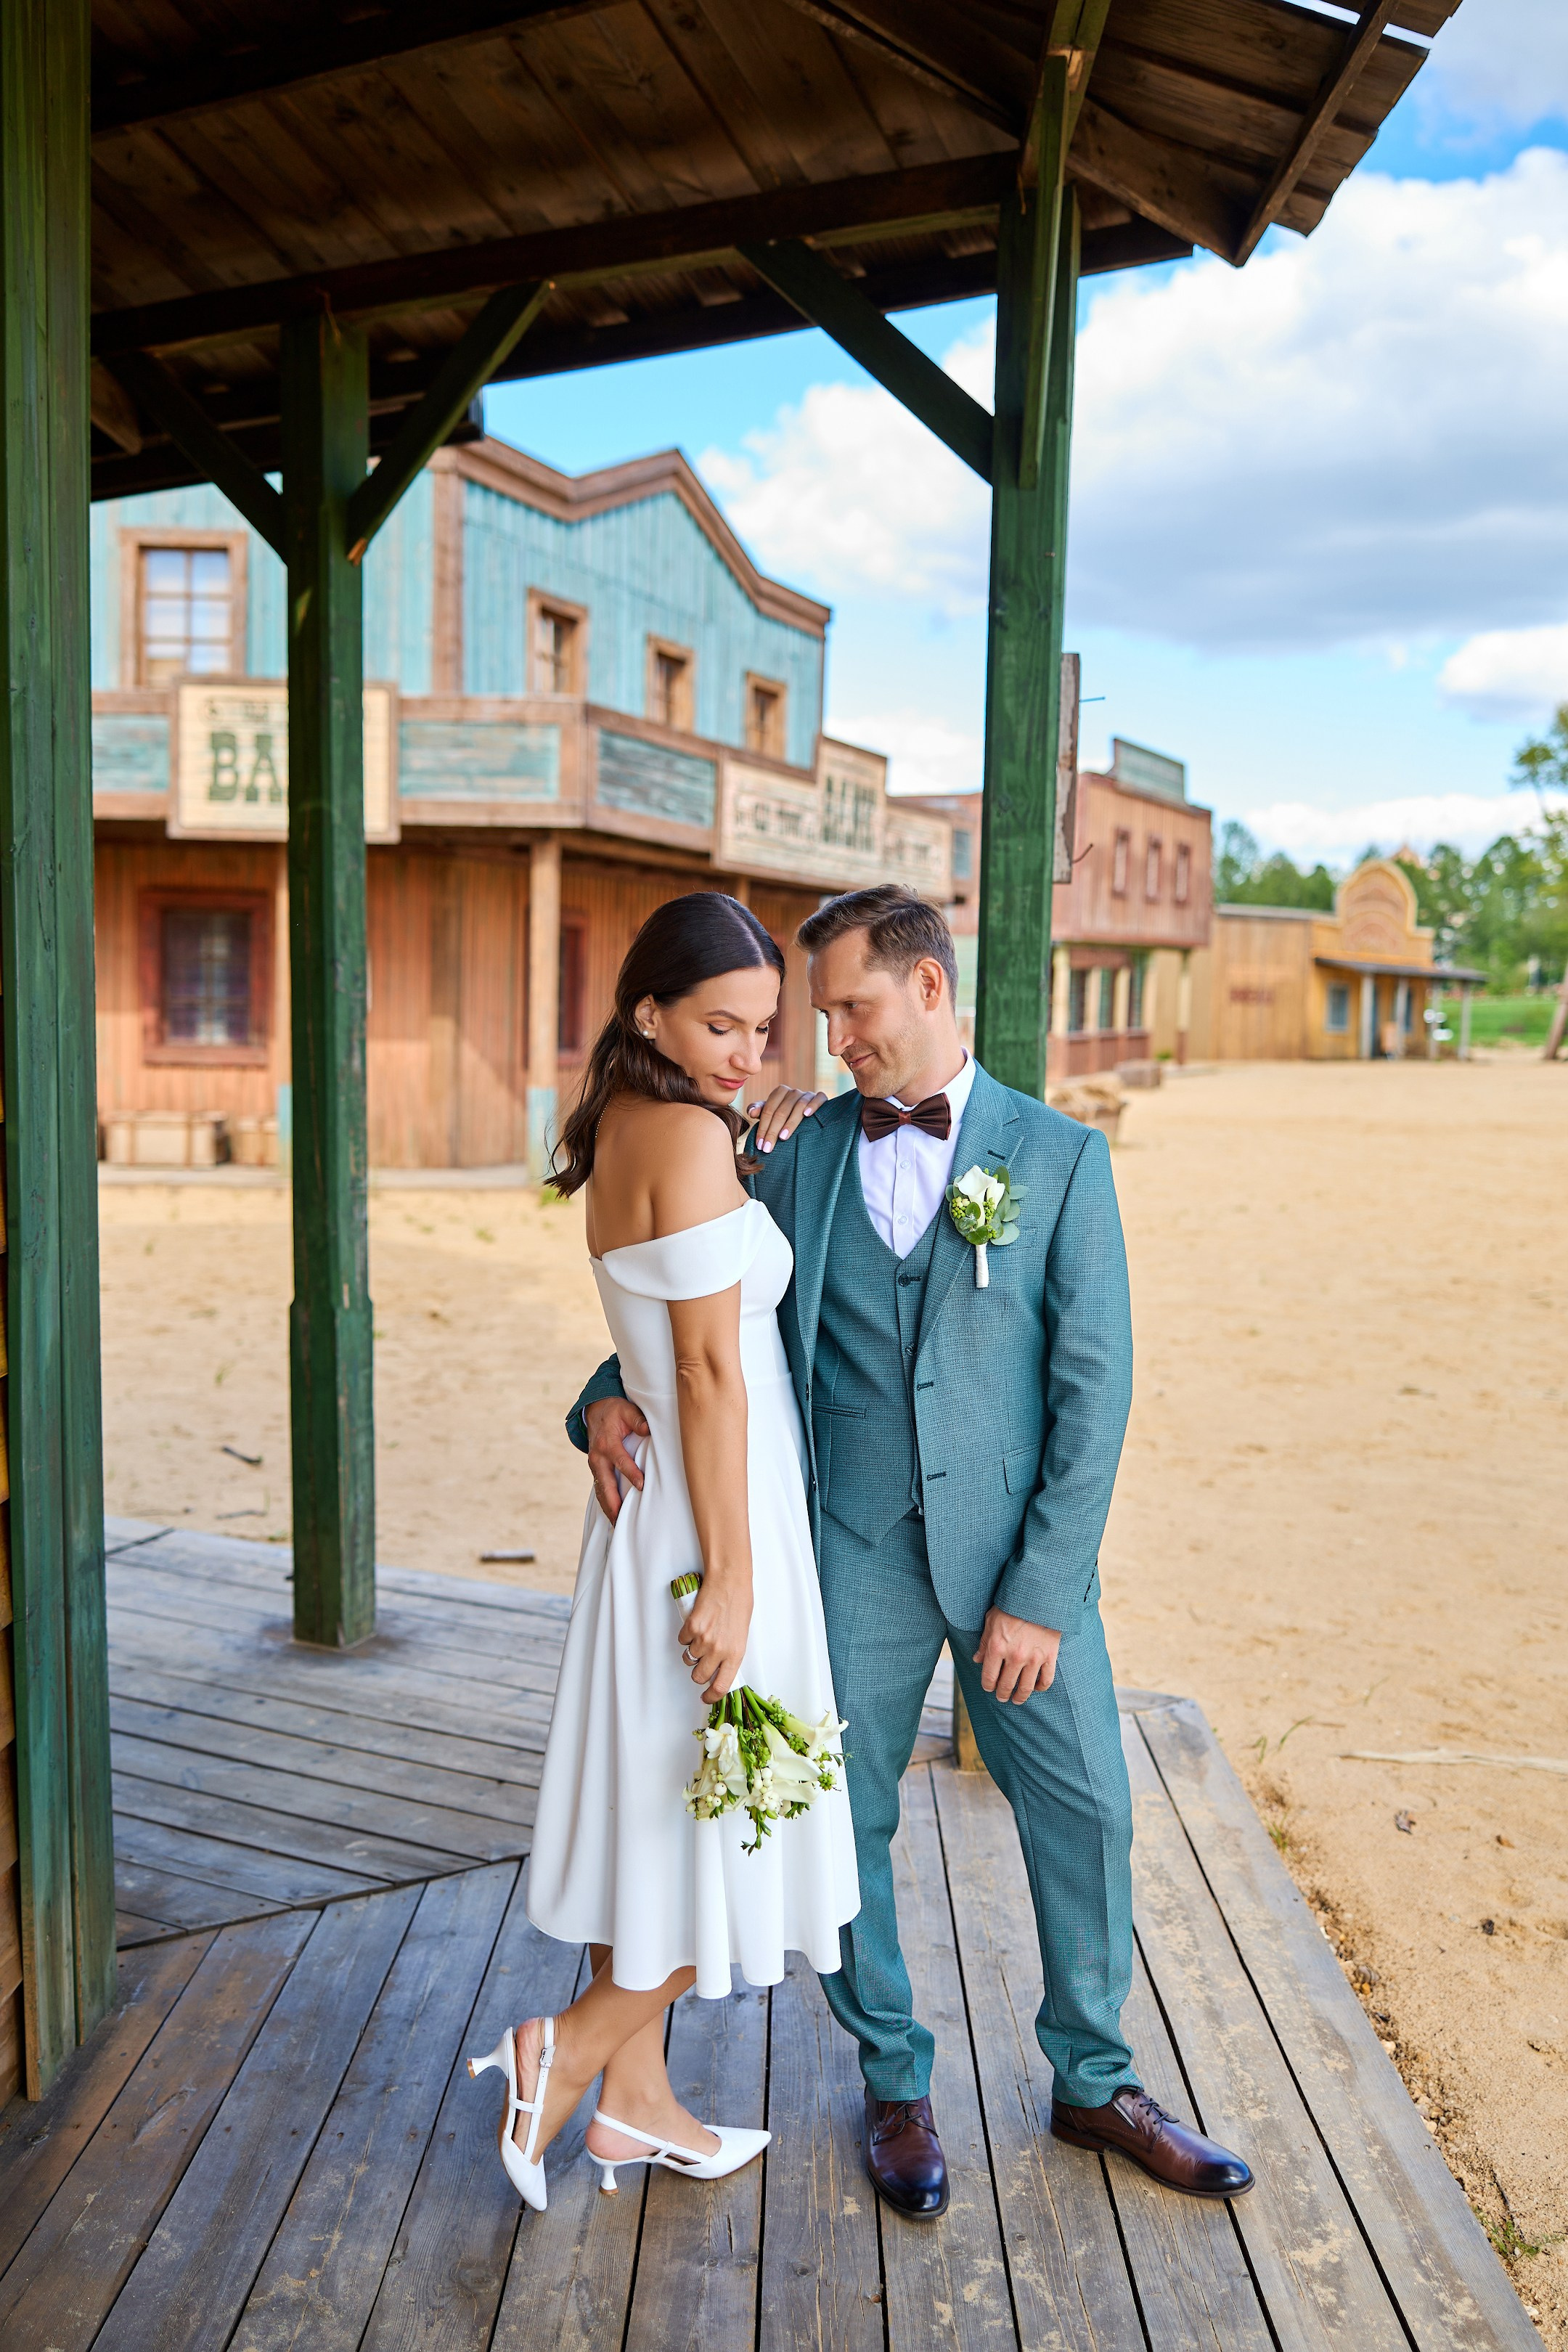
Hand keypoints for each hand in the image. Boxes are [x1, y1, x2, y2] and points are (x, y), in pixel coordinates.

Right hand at [584, 1394, 649, 1524]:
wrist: (595, 1411)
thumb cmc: (615, 1411)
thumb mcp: (627, 1410)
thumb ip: (637, 1420)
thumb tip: (647, 1429)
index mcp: (607, 1442)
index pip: (620, 1460)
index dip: (630, 1473)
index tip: (641, 1485)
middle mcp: (598, 1456)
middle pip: (605, 1483)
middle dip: (613, 1501)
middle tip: (622, 1518)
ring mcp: (595, 1465)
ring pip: (600, 1490)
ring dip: (608, 1507)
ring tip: (617, 1524)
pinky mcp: (596, 1470)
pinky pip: (600, 1489)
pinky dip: (605, 1503)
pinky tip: (613, 1516)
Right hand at [680, 1575, 752, 1701]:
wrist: (730, 1581)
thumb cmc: (740, 1604)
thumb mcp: (741, 1635)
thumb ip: (730, 1654)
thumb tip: (720, 1668)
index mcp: (735, 1654)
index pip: (721, 1686)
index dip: (711, 1696)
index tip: (705, 1697)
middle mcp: (719, 1650)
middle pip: (699, 1676)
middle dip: (698, 1672)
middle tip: (702, 1662)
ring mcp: (703, 1639)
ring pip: (689, 1658)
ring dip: (692, 1652)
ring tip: (701, 1637)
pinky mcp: (691, 1627)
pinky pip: (682, 1640)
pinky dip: (686, 1635)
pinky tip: (696, 1624)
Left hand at [744, 1083, 827, 1154]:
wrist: (809, 1113)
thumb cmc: (786, 1115)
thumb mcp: (771, 1113)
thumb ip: (760, 1110)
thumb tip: (751, 1112)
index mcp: (779, 1092)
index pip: (768, 1110)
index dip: (763, 1128)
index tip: (760, 1145)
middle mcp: (793, 1092)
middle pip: (781, 1111)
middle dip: (773, 1131)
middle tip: (768, 1148)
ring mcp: (807, 1094)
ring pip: (798, 1106)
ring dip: (790, 1122)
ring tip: (783, 1137)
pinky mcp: (821, 1098)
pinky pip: (818, 1099)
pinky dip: (812, 1105)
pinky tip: (807, 1115)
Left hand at [973, 1608, 1060, 1704]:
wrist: (1039, 1596)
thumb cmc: (1012, 1605)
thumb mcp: (991, 1620)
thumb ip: (984, 1642)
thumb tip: (977, 1659)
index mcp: (997, 1647)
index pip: (989, 1677)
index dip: (987, 1686)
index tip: (989, 1688)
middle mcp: (1014, 1656)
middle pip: (1006, 1685)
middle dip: (1002, 1694)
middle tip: (1002, 1698)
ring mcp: (1033, 1658)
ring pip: (1026, 1688)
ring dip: (1020, 1697)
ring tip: (1017, 1699)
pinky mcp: (1050, 1656)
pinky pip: (1046, 1680)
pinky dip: (1040, 1687)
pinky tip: (1036, 1687)